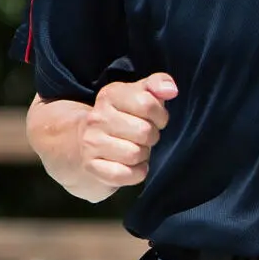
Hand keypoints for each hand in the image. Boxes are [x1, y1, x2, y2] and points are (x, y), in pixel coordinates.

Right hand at [80, 73, 177, 187]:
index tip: (156, 119)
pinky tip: (132, 166)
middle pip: (144, 132)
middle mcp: (96, 118)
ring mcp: (91, 143)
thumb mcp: (140, 93)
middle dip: (152, 136)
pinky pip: (124, 174)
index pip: (146, 103)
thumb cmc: (125, 116)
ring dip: (143, 155)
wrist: (87, 141)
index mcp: (110, 95)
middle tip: (145, 136)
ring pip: (135, 154)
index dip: (160, 115)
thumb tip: (171, 90)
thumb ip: (158, 84)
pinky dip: (136, 173)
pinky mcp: (91, 166)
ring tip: (136, 149)